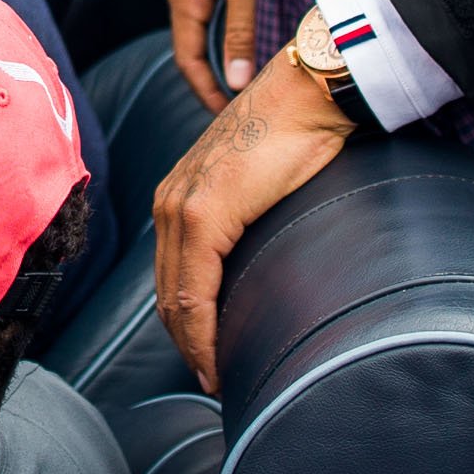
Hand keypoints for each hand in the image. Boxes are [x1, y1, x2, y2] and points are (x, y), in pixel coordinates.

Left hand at [151, 48, 357, 389]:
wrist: (306, 95)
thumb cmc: (295, 136)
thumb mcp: (255, 185)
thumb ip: (242, 219)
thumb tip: (258, 254)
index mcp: (178, 198)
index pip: (171, 276)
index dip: (184, 325)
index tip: (202, 361)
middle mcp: (169, 203)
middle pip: (167, 293)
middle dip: (185, 342)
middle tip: (209, 378)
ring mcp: (182, 207)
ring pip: (177, 298)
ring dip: (193, 345)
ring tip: (213, 376)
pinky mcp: (205, 213)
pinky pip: (196, 288)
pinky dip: (203, 330)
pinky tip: (215, 356)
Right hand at [165, 0, 295, 105]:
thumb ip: (241, 30)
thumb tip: (235, 82)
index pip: (187, 59)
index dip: (206, 92)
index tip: (229, 117)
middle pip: (196, 49)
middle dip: (215, 81)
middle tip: (242, 110)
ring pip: (212, 31)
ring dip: (228, 59)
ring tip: (252, 86)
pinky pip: (224, 13)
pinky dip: (237, 36)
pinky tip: (259, 45)